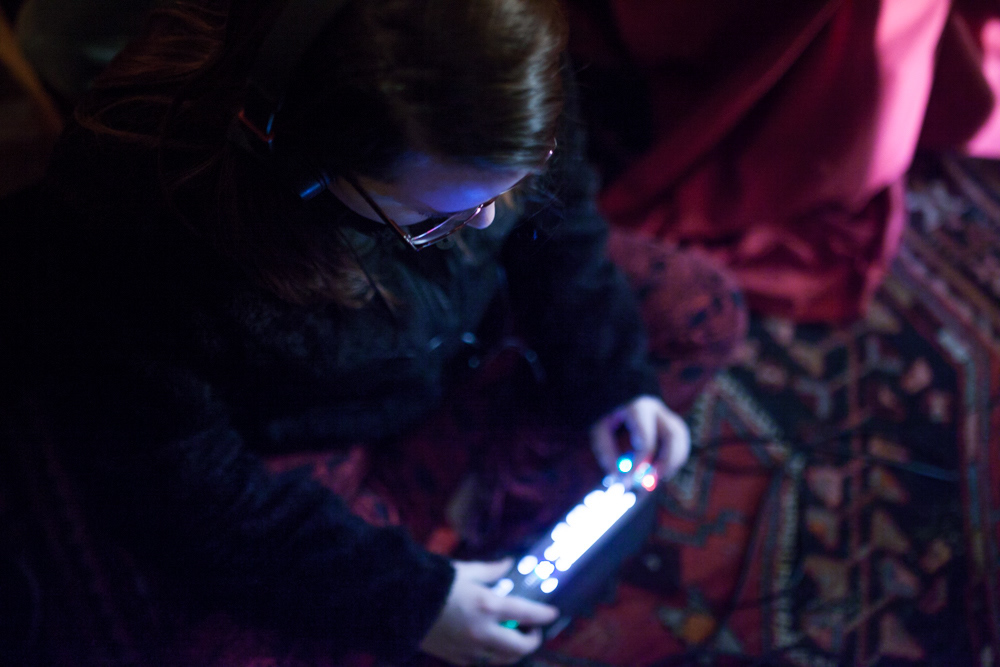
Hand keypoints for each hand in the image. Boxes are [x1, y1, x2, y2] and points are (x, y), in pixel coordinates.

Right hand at [420, 559, 559, 664]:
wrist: (399, 602)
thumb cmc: (433, 581)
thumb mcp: (465, 571)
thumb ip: (491, 571)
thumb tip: (509, 564)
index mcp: (488, 605)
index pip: (527, 613)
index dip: (544, 615)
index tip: (553, 613)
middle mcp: (483, 631)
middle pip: (519, 647)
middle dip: (532, 640)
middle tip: (533, 631)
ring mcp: (469, 648)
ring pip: (502, 659)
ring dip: (513, 651)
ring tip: (513, 639)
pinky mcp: (455, 657)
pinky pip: (480, 660)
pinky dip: (489, 654)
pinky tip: (487, 643)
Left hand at [590, 395, 690, 479]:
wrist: (617, 400)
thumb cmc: (607, 418)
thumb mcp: (599, 432)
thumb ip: (607, 453)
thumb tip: (618, 479)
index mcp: (638, 408)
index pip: (646, 436)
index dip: (640, 460)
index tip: (630, 478)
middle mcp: (659, 411)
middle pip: (673, 435)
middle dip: (665, 462)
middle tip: (651, 482)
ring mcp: (670, 418)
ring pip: (681, 443)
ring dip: (671, 464)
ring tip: (652, 479)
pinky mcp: (676, 428)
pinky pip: (681, 448)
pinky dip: (673, 464)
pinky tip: (658, 472)